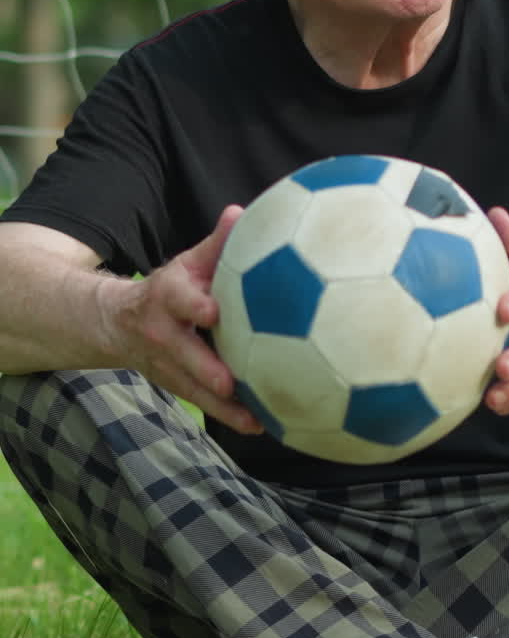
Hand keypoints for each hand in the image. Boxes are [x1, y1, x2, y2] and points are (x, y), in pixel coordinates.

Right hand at [100, 205, 263, 433]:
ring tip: (254, 418)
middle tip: (231, 382)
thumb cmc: (170, 289)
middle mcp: (162, 334)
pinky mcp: (175, 385)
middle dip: (205, 369)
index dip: (194, 305)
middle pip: (183, 354)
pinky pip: (203, 403)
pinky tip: (260, 424)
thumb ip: (215, 244)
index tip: (213, 312)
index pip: (179, 300)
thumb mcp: (185, 264)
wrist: (118, 323)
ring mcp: (166, 364)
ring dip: (223, 406)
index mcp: (166, 298)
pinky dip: (230, 416)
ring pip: (193, 388)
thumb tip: (240, 213)